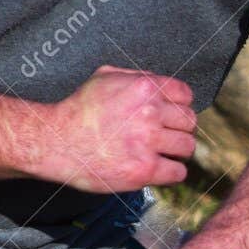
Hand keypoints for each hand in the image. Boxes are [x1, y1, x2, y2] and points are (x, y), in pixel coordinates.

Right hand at [32, 66, 196, 191]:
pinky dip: (171, 172)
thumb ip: (137, 77)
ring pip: (188, 147)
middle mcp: (149, 113)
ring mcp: (147, 143)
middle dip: (179, 128)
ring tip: (161, 152)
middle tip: (165, 135)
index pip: (186, 95)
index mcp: (144, 88)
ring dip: (177, 151)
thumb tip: (161, 83)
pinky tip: (158, 168)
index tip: (172, 115)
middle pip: (190, 122)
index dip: (180, 106)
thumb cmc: (80, 110)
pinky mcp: (144, 169)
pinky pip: (178, 172)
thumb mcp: (105, 78)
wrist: (58, 142)